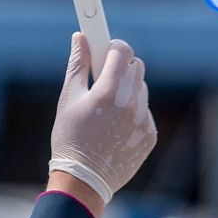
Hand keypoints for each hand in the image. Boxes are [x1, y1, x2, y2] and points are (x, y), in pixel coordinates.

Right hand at [49, 33, 155, 205]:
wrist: (83, 180)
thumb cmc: (70, 138)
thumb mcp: (68, 99)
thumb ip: (77, 65)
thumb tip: (80, 37)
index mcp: (109, 91)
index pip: (122, 50)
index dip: (113, 45)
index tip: (104, 48)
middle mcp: (131, 104)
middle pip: (136, 66)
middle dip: (120, 67)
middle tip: (102, 79)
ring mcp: (144, 120)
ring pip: (141, 90)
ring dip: (128, 91)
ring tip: (106, 109)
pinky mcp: (149, 135)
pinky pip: (145, 112)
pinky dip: (133, 113)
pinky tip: (114, 128)